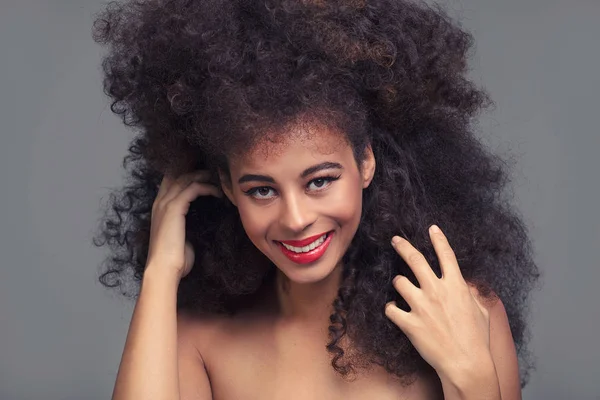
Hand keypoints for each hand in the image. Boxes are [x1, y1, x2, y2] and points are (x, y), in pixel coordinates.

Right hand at [145, 170, 221, 280]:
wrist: (164, 268)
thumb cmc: (175, 258)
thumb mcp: (180, 235)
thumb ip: (185, 223)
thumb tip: (201, 219)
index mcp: (159, 207)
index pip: (170, 180)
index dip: (186, 174)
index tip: (205, 175)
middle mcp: (159, 202)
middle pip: (178, 174)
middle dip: (196, 170)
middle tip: (214, 172)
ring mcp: (165, 204)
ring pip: (186, 178)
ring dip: (204, 176)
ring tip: (218, 179)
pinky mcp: (174, 208)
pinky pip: (193, 188)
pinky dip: (207, 187)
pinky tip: (218, 193)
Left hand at [384, 225, 490, 378]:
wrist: (466, 364)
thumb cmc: (477, 340)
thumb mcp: (480, 311)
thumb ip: (469, 293)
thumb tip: (463, 285)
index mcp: (456, 286)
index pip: (446, 255)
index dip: (438, 239)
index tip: (431, 228)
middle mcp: (437, 291)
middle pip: (414, 259)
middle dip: (402, 246)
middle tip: (395, 240)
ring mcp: (421, 306)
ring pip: (399, 282)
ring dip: (399, 284)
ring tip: (401, 289)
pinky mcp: (409, 323)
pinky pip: (390, 308)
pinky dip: (391, 308)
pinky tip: (394, 310)